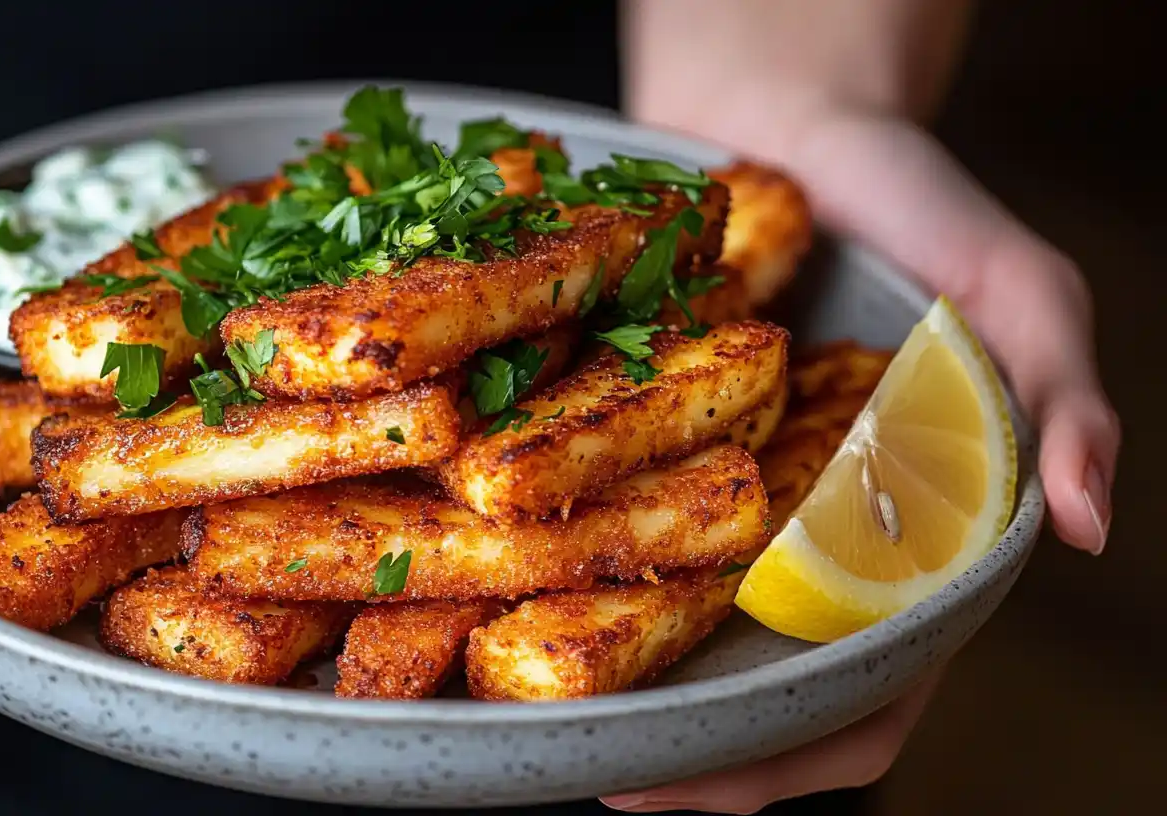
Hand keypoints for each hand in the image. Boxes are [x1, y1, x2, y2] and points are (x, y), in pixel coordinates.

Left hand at [600, 106, 1120, 811]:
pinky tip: (508, 589)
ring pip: (675, 637)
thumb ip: (1059, 389)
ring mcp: (731, 508)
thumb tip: (1087, 523)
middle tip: (593, 770)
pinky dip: (573, 572)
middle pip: (753, 698)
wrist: (799, 132)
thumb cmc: (915, 209)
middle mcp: (809, 551)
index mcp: (905, 552)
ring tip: (537, 714)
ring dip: (614, 688)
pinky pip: (619, 529)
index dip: (781, 764)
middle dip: (683, 755)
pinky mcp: (662, 454)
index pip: (861, 703)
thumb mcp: (1014, 284)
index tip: (681, 784)